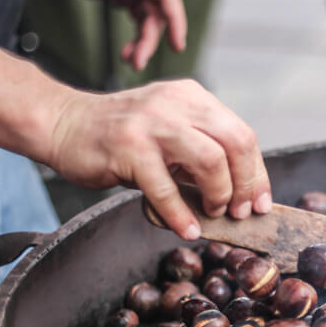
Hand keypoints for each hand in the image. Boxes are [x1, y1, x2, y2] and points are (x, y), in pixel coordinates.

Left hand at [36, 0, 185, 70]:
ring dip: (142, 42)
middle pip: (158, 13)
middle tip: (138, 61)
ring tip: (130, 60)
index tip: (177, 43)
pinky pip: (137, 19)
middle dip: (150, 39)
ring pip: (148, 20)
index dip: (176, 20)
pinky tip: (126, 49)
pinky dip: (134, 36)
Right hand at [46, 80, 271, 239]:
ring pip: (210, 160)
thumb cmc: (120, 135)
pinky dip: (181, 214)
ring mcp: (153, 123)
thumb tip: (240, 193)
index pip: (242, 134)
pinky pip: (166, 188)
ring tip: (211, 213)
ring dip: (218, 195)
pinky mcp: (128, 147)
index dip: (257, 173)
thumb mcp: (169, 130)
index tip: (261, 202)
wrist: (63, 124)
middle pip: (236, 142)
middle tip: (240, 211)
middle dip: (246, 184)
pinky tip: (187, 228)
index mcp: (193, 98)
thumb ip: (201, 150)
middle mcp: (177, 104)